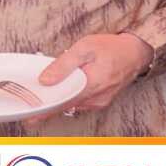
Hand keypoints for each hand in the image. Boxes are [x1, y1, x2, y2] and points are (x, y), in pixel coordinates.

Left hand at [36, 33, 152, 118]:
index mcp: (90, 86)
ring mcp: (98, 102)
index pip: (61, 103)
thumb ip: (64, 65)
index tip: (30, 118)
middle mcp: (95, 99)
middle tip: (35, 99)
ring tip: (50, 88)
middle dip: (50, 102)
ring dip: (60, 97)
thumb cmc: (112, 48)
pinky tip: (65, 86)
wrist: (135, 52)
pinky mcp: (100, 101)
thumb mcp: (84, 48)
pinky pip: (81, 101)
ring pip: (73, 103)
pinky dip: (71, 96)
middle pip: (65, 105)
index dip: (44, 111)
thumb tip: (45, 80)